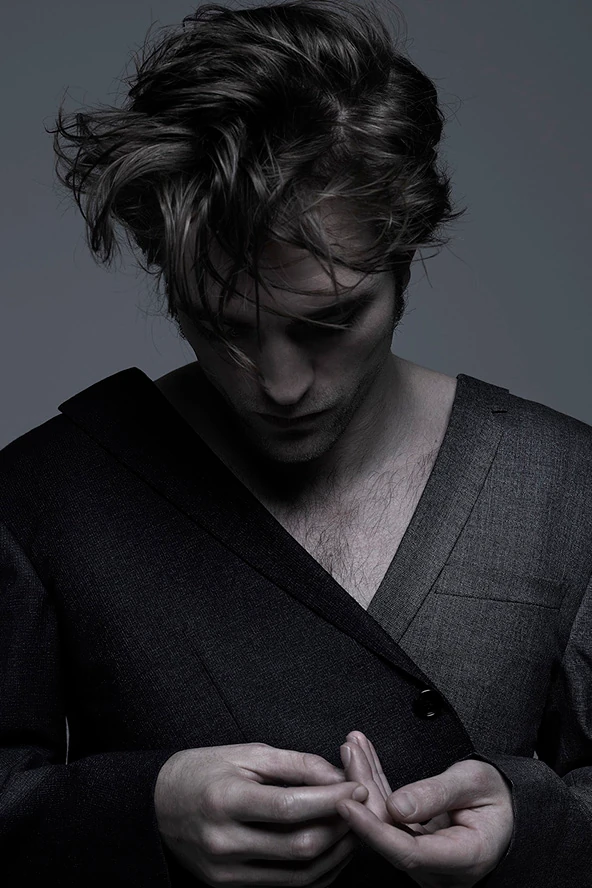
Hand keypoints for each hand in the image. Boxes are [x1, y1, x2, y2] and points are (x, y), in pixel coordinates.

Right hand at [154, 742, 368, 885]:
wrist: (156, 805)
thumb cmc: (203, 770)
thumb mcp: (246, 754)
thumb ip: (295, 764)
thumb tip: (339, 775)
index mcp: (225, 799)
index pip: (290, 806)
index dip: (331, 799)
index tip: (358, 786)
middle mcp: (224, 841)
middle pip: (299, 846)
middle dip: (341, 827)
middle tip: (362, 807)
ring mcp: (226, 870)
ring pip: (298, 874)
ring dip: (335, 853)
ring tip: (354, 829)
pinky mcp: (229, 886)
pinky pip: (285, 887)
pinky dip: (316, 872)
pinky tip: (331, 852)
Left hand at [335, 731, 513, 887]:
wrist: (506, 810)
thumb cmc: (496, 796)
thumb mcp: (474, 783)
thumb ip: (437, 794)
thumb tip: (396, 806)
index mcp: (464, 858)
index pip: (409, 852)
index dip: (373, 830)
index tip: (347, 803)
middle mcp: (439, 869)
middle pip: (389, 833)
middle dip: (363, 790)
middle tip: (349, 751)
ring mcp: (424, 861)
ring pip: (384, 822)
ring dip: (365, 781)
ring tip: (352, 746)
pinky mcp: (413, 846)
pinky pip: (388, 816)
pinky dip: (375, 785)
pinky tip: (363, 757)